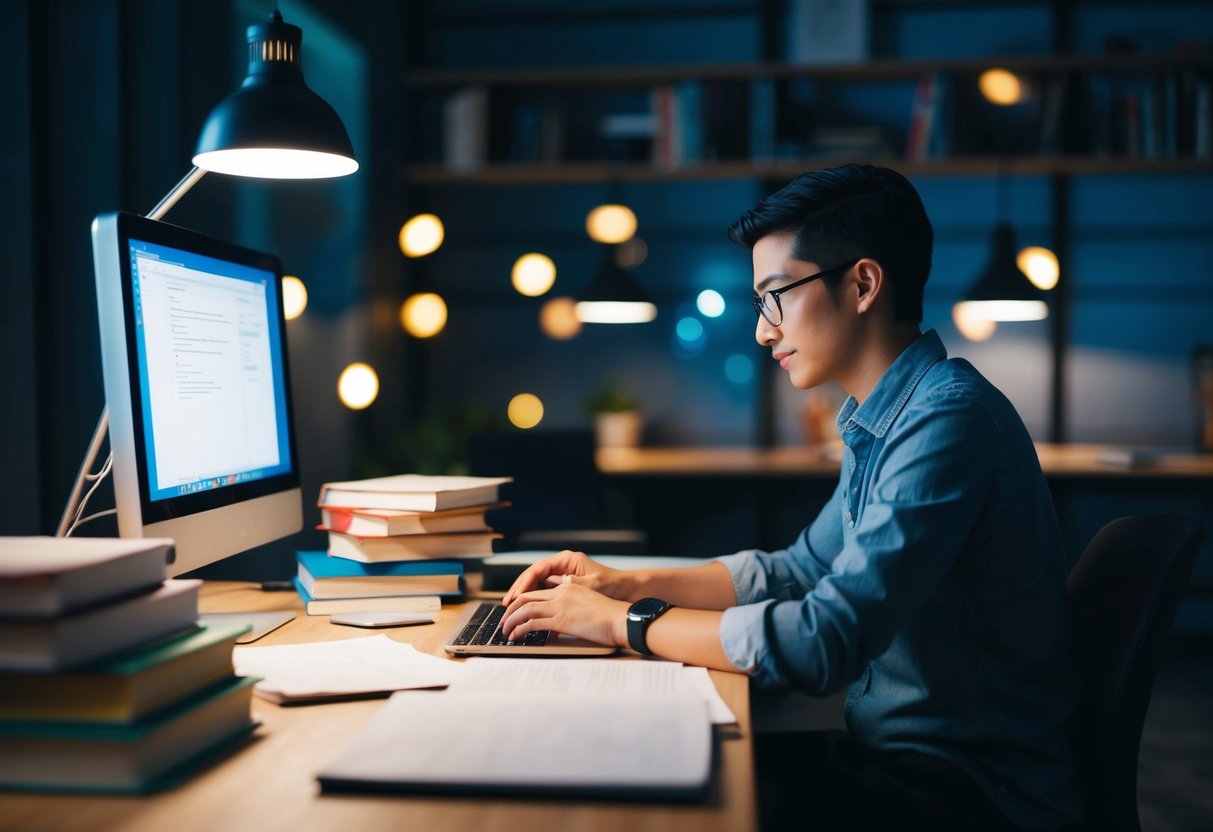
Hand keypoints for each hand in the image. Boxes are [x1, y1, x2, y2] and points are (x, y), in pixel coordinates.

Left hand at [501, 581, 628, 646]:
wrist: (620, 619)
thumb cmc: (609, 616)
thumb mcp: (587, 603)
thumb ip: (571, 605)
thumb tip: (558, 619)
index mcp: (567, 587)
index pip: (535, 591)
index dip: (520, 601)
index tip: (512, 612)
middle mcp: (560, 593)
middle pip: (525, 598)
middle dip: (510, 611)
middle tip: (503, 622)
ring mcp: (560, 605)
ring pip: (524, 610)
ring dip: (510, 621)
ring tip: (504, 631)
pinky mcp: (561, 619)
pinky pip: (531, 623)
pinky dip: (519, 629)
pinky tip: (515, 636)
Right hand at [502, 550, 631, 605]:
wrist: (626, 589)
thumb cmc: (612, 585)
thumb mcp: (594, 585)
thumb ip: (576, 586)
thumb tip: (558, 587)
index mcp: (567, 560)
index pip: (538, 568)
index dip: (524, 581)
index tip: (516, 594)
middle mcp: (562, 564)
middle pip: (533, 574)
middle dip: (519, 587)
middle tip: (507, 602)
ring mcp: (562, 573)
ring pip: (536, 581)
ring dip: (524, 593)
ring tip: (512, 606)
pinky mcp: (564, 584)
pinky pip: (543, 589)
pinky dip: (534, 597)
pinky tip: (526, 608)